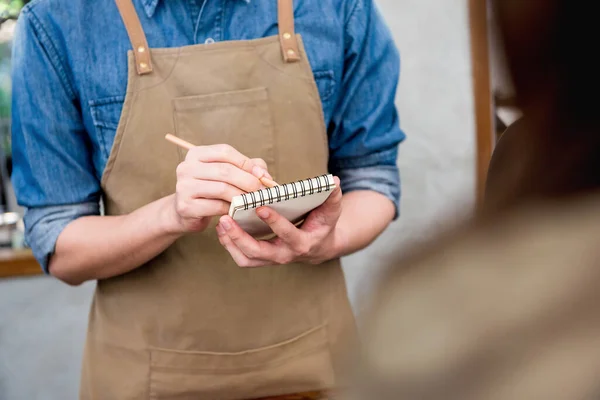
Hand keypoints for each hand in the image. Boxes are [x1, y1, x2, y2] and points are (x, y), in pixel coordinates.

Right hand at [170, 144, 272, 233]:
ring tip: (253, 201)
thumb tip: (264, 175)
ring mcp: (184, 187)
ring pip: (222, 188)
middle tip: (261, 191)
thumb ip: (248, 169)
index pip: (225, 152)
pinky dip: (231, 209)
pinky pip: (216, 206)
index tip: (261, 175)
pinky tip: (238, 211)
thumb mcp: (227, 175)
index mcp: (196, 154)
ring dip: (242, 196)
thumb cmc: (211, 191)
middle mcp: (186, 167)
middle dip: (248, 181)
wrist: (186, 213)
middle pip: (225, 170)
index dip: (246, 162)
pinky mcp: (186, 206)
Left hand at [216, 177, 344, 266]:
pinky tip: (222, 229)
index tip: (259, 207)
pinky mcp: (261, 259)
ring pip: (246, 258)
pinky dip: (229, 245)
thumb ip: (332, 196)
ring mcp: (271, 259)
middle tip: (226, 219)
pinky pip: (242, 258)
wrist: (318, 246)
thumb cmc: (322, 224)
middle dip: (239, 237)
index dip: (274, 221)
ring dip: (230, 242)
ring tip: (221, 224)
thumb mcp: (331, 210)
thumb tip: (333, 180)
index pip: (287, 234)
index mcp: (302, 243)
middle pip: (258, 252)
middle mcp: (285, 255)